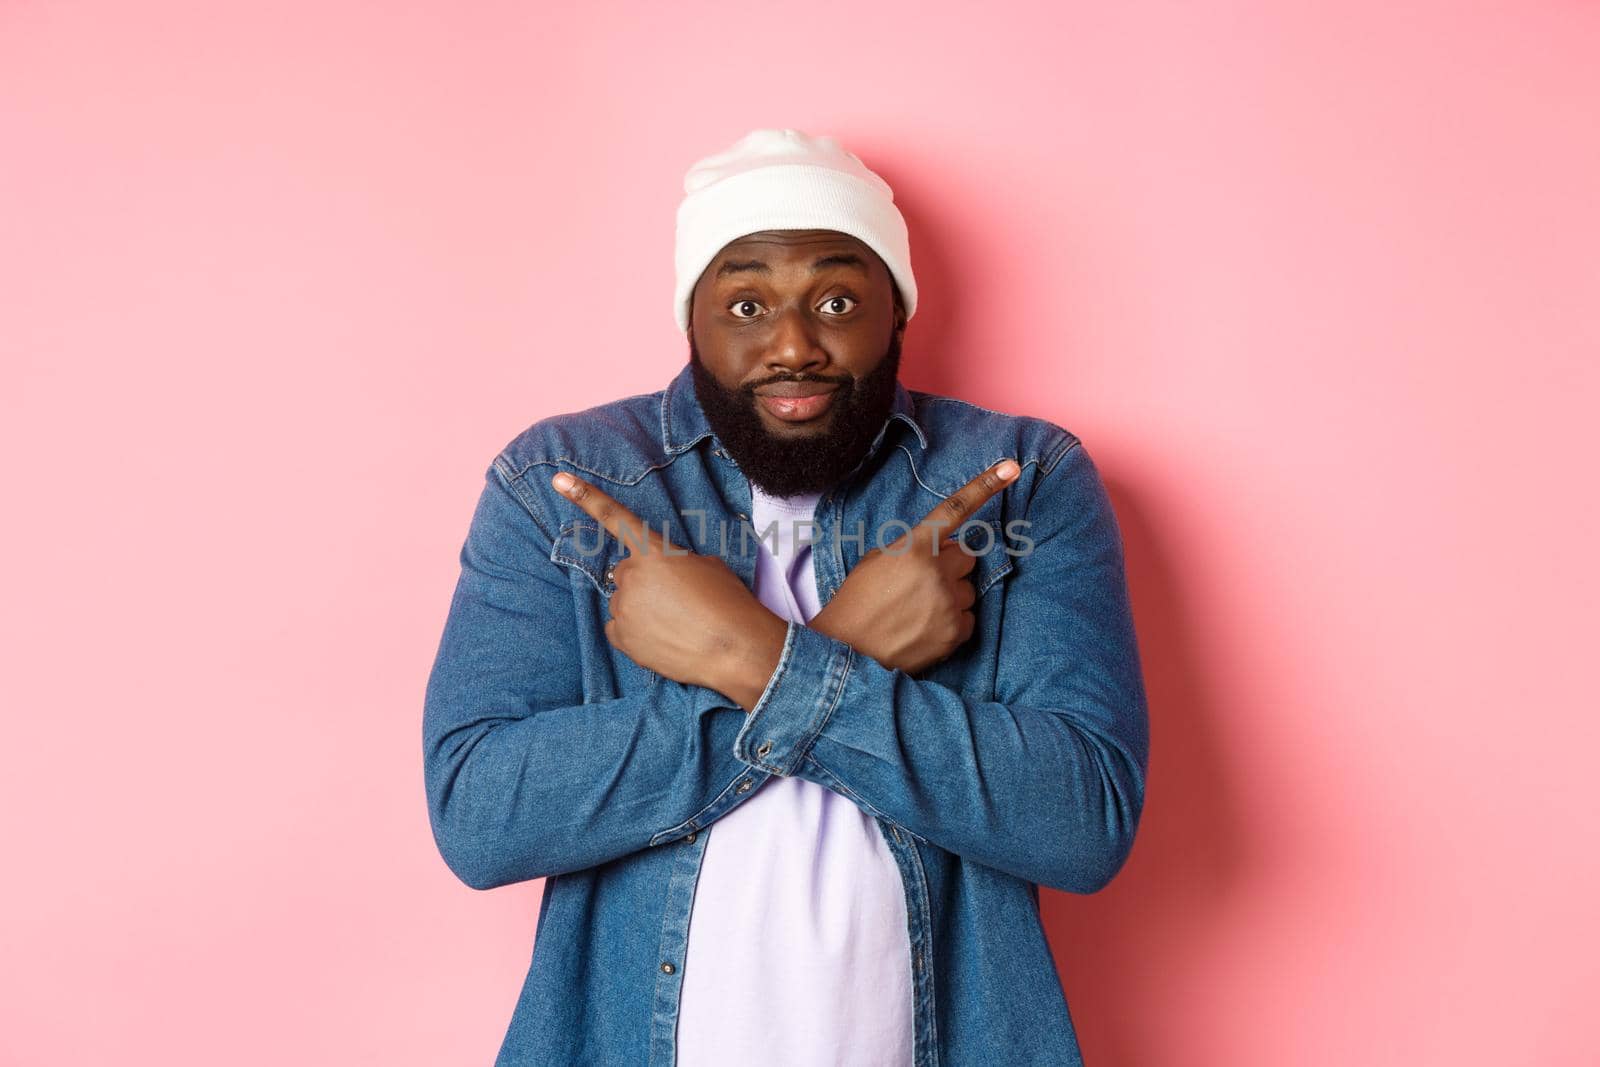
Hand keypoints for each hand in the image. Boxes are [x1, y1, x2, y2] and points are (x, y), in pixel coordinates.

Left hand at [551, 471, 786, 711]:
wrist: (734, 649)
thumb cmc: (729, 603)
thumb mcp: (708, 566)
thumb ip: (676, 561)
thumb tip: (667, 576)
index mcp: (653, 551)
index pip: (615, 517)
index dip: (585, 497)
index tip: (559, 480)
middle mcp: (631, 576)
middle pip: (626, 573)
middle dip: (645, 583)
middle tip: (677, 601)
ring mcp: (623, 608)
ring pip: (624, 603)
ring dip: (642, 610)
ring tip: (676, 624)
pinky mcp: (621, 638)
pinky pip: (618, 629)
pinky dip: (635, 633)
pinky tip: (662, 639)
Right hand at [810, 459, 1019, 674]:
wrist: (848, 650)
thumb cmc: (857, 601)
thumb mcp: (877, 560)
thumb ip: (913, 547)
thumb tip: (944, 549)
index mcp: (914, 547)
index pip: (954, 511)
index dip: (985, 487)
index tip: (1011, 468)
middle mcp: (937, 571)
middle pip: (967, 557)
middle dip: (951, 566)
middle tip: (923, 582)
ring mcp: (949, 602)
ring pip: (969, 589)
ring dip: (951, 595)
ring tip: (919, 611)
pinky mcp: (957, 632)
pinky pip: (970, 618)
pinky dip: (953, 622)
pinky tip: (926, 628)